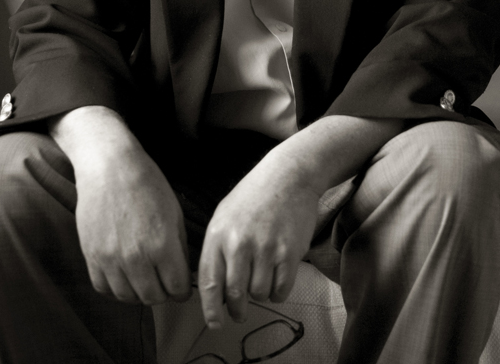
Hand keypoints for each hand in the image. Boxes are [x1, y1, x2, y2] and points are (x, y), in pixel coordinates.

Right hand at [53, 106, 192, 305]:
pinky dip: (115, 288)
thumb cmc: (146, 183)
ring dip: (139, 293)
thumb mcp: (174, 212)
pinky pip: (103, 288)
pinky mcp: (91, 255)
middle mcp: (136, 257)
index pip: (177, 289)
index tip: (180, 284)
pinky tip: (123, 277)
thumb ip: (179, 247)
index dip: (182, 289)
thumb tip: (183, 272)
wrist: (109, 166)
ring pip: (128, 297)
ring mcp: (110, 258)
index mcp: (162, 245)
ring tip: (144, 280)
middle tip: (163, 282)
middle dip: (163, 293)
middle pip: (153, 297)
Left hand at [198, 162, 320, 327]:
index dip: (211, 310)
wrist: (288, 176)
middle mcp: (240, 244)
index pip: (209, 284)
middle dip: (236, 311)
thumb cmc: (253, 197)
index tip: (215, 323)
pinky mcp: (289, 253)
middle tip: (239, 313)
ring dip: (259, 295)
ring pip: (259, 294)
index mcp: (218, 236)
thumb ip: (216, 250)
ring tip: (261, 280)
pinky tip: (276, 279)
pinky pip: (281, 289)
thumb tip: (213, 289)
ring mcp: (266, 249)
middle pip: (234, 295)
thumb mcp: (223, 216)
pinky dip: (278, 291)